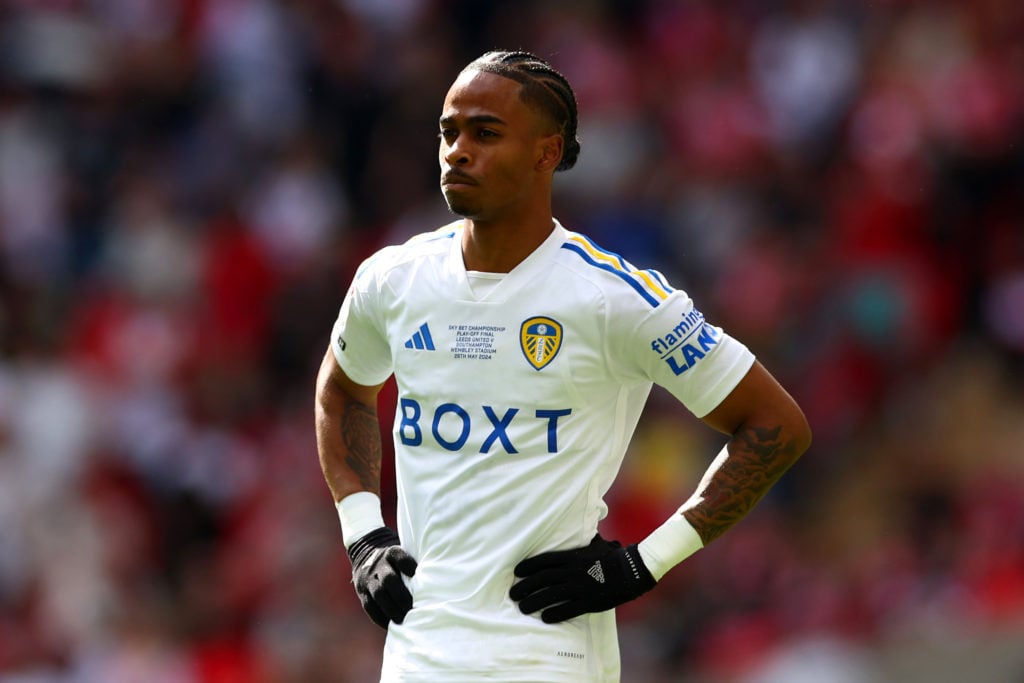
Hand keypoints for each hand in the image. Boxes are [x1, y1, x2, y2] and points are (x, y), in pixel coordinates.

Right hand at [347, 527, 416, 628]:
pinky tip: (390, 625)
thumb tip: (442, 575)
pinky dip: (380, 617)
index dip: (409, 566)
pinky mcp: (362, 591)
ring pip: (379, 594)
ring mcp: (369, 578)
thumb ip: (417, 560)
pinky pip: (369, 606)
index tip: (419, 577)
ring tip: (403, 620)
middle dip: (401, 596)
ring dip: (391, 609)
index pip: (400, 557)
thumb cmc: (396, 558)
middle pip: (389, 580)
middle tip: (413, 608)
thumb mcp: (403, 550)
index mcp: (391, 552)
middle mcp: (379, 565)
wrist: (365, 551)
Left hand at [509, 534, 655, 622]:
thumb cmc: (612, 555)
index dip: (528, 567)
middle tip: (513, 595)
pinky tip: (545, 618)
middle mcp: (572, 571)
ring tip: (523, 608)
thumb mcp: (595, 543)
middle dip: (525, 587)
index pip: (544, 561)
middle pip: (542, 579)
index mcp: (572, 556)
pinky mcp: (589, 602)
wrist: (632, 570)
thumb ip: (581, 540)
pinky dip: (555, 614)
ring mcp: (580, 587)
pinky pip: (568, 609)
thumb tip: (577, 528)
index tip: (516, 573)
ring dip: (534, 602)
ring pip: (551, 595)